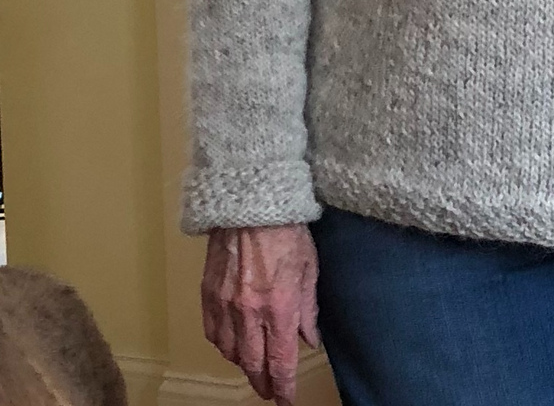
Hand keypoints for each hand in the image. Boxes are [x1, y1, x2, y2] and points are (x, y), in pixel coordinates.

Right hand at [202, 223, 319, 403]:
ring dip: (244, 366)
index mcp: (280, 306)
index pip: (281, 361)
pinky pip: (213, 334)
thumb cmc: (288, 230)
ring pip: (231, 353)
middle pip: (253, 364)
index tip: (287, 400)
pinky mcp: (208, 295)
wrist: (250, 202)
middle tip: (270, 392)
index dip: (284, 386)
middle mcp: (250, 312)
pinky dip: (223, 346)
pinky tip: (232, 346)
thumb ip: (309, 308)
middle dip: (263, 384)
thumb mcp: (310, 267)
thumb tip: (310, 341)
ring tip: (254, 369)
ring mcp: (225, 305)